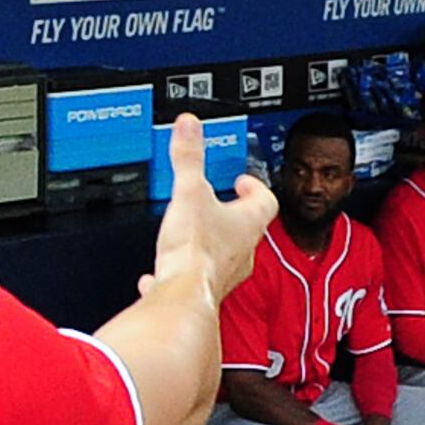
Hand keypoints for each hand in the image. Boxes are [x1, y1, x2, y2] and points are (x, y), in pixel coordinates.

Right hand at [147, 115, 277, 309]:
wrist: (180, 299)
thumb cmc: (194, 253)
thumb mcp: (189, 191)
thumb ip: (189, 157)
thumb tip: (189, 125)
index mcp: (247, 224)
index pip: (264, 201)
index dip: (254, 188)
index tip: (242, 180)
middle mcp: (241, 252)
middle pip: (247, 229)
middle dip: (232, 214)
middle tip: (218, 202)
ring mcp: (223, 275)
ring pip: (224, 256)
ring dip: (211, 243)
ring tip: (191, 232)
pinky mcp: (200, 293)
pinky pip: (193, 280)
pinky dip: (180, 273)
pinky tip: (160, 272)